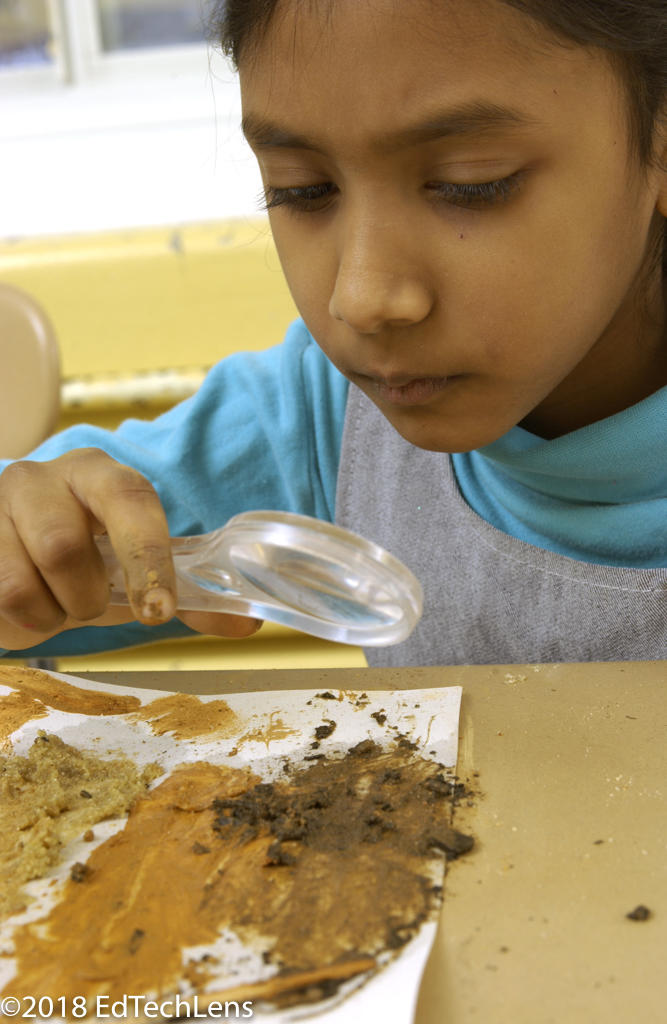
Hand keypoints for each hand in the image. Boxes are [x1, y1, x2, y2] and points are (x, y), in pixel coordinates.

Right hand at [0, 449, 260, 650]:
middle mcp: (43, 476)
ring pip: (24, 577)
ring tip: (52, 603)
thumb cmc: (81, 565)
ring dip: (49, 611)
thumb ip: (189, 598)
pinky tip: (23, 606)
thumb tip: (249, 624)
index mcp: (100, 474)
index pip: (130, 499)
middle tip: (87, 604)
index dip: (147, 555)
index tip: (158, 610)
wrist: (7, 562)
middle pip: (65, 546)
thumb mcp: (134, 578)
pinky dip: (20, 620)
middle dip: (84, 597)